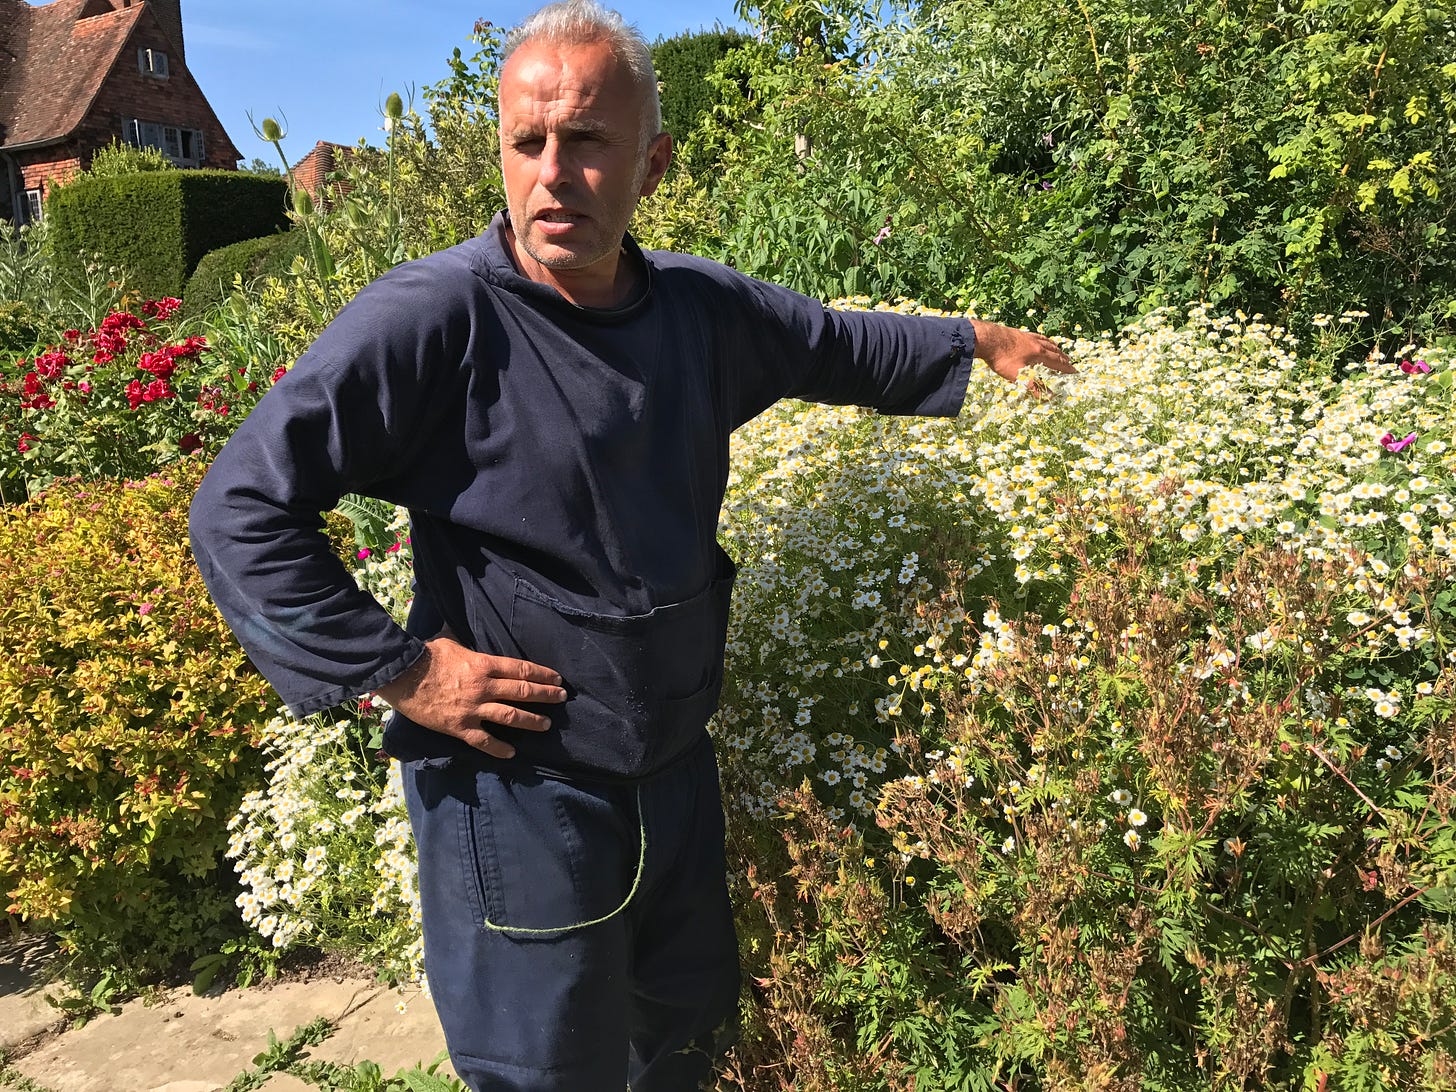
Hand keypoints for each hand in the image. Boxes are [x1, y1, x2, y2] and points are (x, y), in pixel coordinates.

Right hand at [375, 637, 566, 758]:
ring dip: (531, 721)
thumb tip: (477, 647)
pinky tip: (511, 753)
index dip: (542, 674)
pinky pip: (483, 741)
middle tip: (561, 698)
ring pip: (510, 716)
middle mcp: (483, 687)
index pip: (520, 669)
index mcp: (483, 665)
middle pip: (522, 692)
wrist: (401, 676)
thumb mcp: (452, 643)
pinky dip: (499, 748)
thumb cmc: (426, 656)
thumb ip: (470, 650)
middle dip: (545, 695)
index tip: (556, 678)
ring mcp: (472, 709)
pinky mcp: (459, 727)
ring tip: (546, 725)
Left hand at [970, 320, 1074, 381]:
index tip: (1075, 371)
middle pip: (1053, 351)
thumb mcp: (1018, 376)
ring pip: (1045, 341)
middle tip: (1069, 361)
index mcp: (1039, 354)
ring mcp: (1027, 336)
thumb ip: (1034, 386)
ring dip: (1053, 346)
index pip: (1057, 362)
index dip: (1066, 368)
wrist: (987, 339)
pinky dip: (1041, 338)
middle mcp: (1036, 343)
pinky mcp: (1018, 333)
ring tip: (1058, 348)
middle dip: (1062, 357)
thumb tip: (1049, 398)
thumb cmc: (1002, 358)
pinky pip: (1035, 335)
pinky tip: (1036, 338)